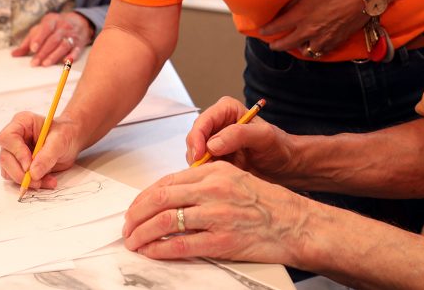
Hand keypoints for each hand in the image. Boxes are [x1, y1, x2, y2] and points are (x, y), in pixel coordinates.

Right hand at [0, 111, 82, 189]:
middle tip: (37, 180)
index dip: (17, 153)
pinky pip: (17, 179)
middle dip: (20, 173)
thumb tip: (33, 173)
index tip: (29, 166)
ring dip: (26, 181)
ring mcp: (14, 153)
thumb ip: (47, 155)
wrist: (71, 141)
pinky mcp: (18, 165)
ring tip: (46, 180)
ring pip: (8, 171)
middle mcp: (14, 138)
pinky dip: (31, 184)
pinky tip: (46, 180)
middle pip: (5, 158)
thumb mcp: (60, 141)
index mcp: (21, 123)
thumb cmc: (65, 134)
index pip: (7, 138)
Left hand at [12, 11, 92, 65]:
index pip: (45, 28)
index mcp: (51, 21)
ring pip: (64, 45)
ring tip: (45, 64)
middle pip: (53, 39)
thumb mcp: (41, 29)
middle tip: (34, 63)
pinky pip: (77, 50)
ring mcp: (72, 35)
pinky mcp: (79, 44)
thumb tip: (14, 54)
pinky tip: (66, 62)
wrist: (79, 22)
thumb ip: (28, 41)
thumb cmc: (55, 27)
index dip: (39, 38)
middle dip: (43, 52)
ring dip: (55, 55)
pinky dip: (72, 56)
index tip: (32, 48)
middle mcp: (63, 27)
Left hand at [122, 161, 309, 265]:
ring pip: (165, 222)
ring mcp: (217, 215)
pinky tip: (150, 252)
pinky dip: (159, 250)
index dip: (144, 196)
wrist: (296, 224)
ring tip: (133, 242)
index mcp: (215, 171)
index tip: (135, 208)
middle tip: (127, 226)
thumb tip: (173, 196)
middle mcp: (213, 189)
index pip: (167, 181)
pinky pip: (180, 245)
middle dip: (136, 215)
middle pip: (160, 199)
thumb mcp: (235, 179)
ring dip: (142, 234)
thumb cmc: (268, 204)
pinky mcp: (222, 241)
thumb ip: (206, 184)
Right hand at [185, 96, 297, 180]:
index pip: (202, 122)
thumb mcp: (264, 137)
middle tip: (205, 171)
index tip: (200, 156)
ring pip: (195, 155)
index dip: (197, 139)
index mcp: (226, 110)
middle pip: (194, 139)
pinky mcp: (216, 159)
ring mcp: (215, 143)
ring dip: (202, 166)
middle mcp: (218, 124)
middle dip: (197, 155)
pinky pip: (202, 167)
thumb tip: (212, 144)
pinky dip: (206, 174)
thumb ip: (239, 135)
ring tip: (218, 174)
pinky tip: (219, 178)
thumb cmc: (279, 147)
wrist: (286, 166)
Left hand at [258, 0, 366, 54]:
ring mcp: (324, 38)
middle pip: (287, 44)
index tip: (261, 31)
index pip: (277, 26)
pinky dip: (317, 48)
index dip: (267, 30)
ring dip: (299, 48)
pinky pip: (323, 50)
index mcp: (301, 15)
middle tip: (273, 46)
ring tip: (297, 45)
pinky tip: (316, 44)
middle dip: (277, 45)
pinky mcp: (337, 41)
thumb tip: (284, 8)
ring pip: (306, 51)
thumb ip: (296, 1)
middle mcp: (310, 30)